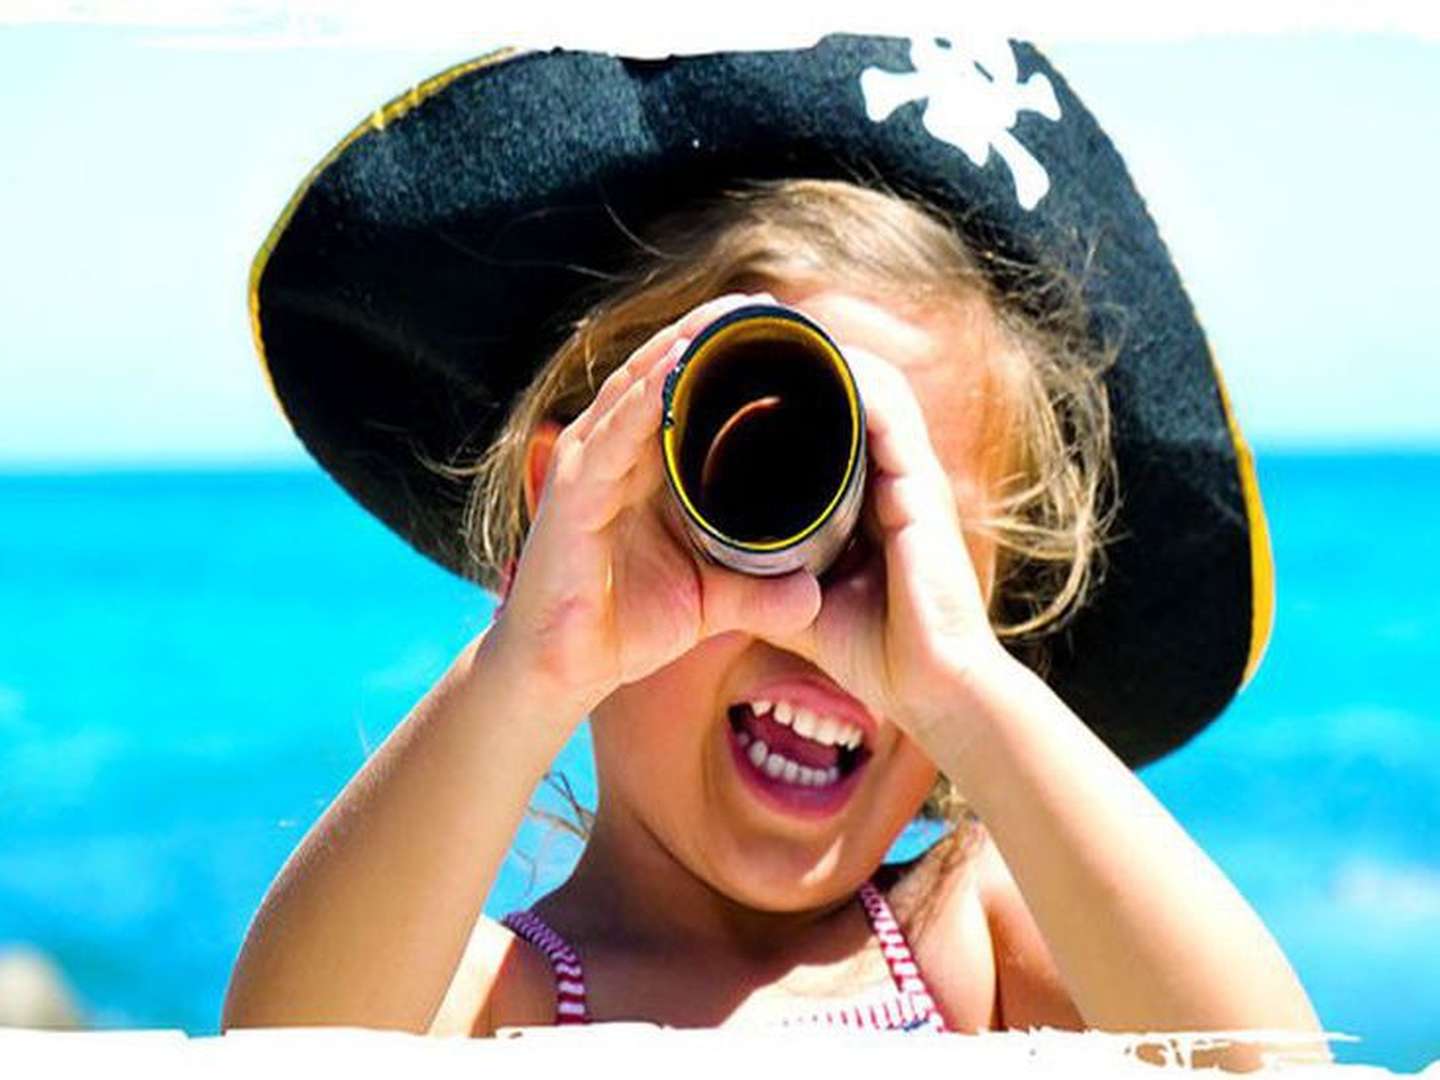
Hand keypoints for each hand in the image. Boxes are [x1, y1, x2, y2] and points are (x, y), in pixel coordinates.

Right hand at [488, 293, 822, 717]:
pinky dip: (644, 398)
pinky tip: (676, 365)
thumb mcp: (711, 600)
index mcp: (647, 466)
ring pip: (638, 389)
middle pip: (662, 374)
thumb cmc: (626, 626)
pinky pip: (613, 434)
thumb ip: (761, 592)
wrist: (564, 672)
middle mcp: (614, 453)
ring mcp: (589, 468)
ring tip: (730, 315)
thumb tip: (816, 596)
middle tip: (766, 304)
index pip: (686, 392)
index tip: (784, 328)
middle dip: (710, 334)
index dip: (726, 355)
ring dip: (682, 348)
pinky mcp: (573, 494)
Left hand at [777, 345, 1010, 741]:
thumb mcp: (806, 603)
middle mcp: (896, 476)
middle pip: (856, 388)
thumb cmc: (879, 655)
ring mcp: (912, 477)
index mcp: (871, 498)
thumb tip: (718, 570)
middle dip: (807, 354)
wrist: (935, 691)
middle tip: (751, 331)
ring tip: (776, 329)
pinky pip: (888, 413)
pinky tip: (815, 358)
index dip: (796, 387)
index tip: (742, 368)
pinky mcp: (921, 489)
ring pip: (873, 386)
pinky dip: (852, 380)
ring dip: (827, 353)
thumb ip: (769, 579)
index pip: (836, 419)